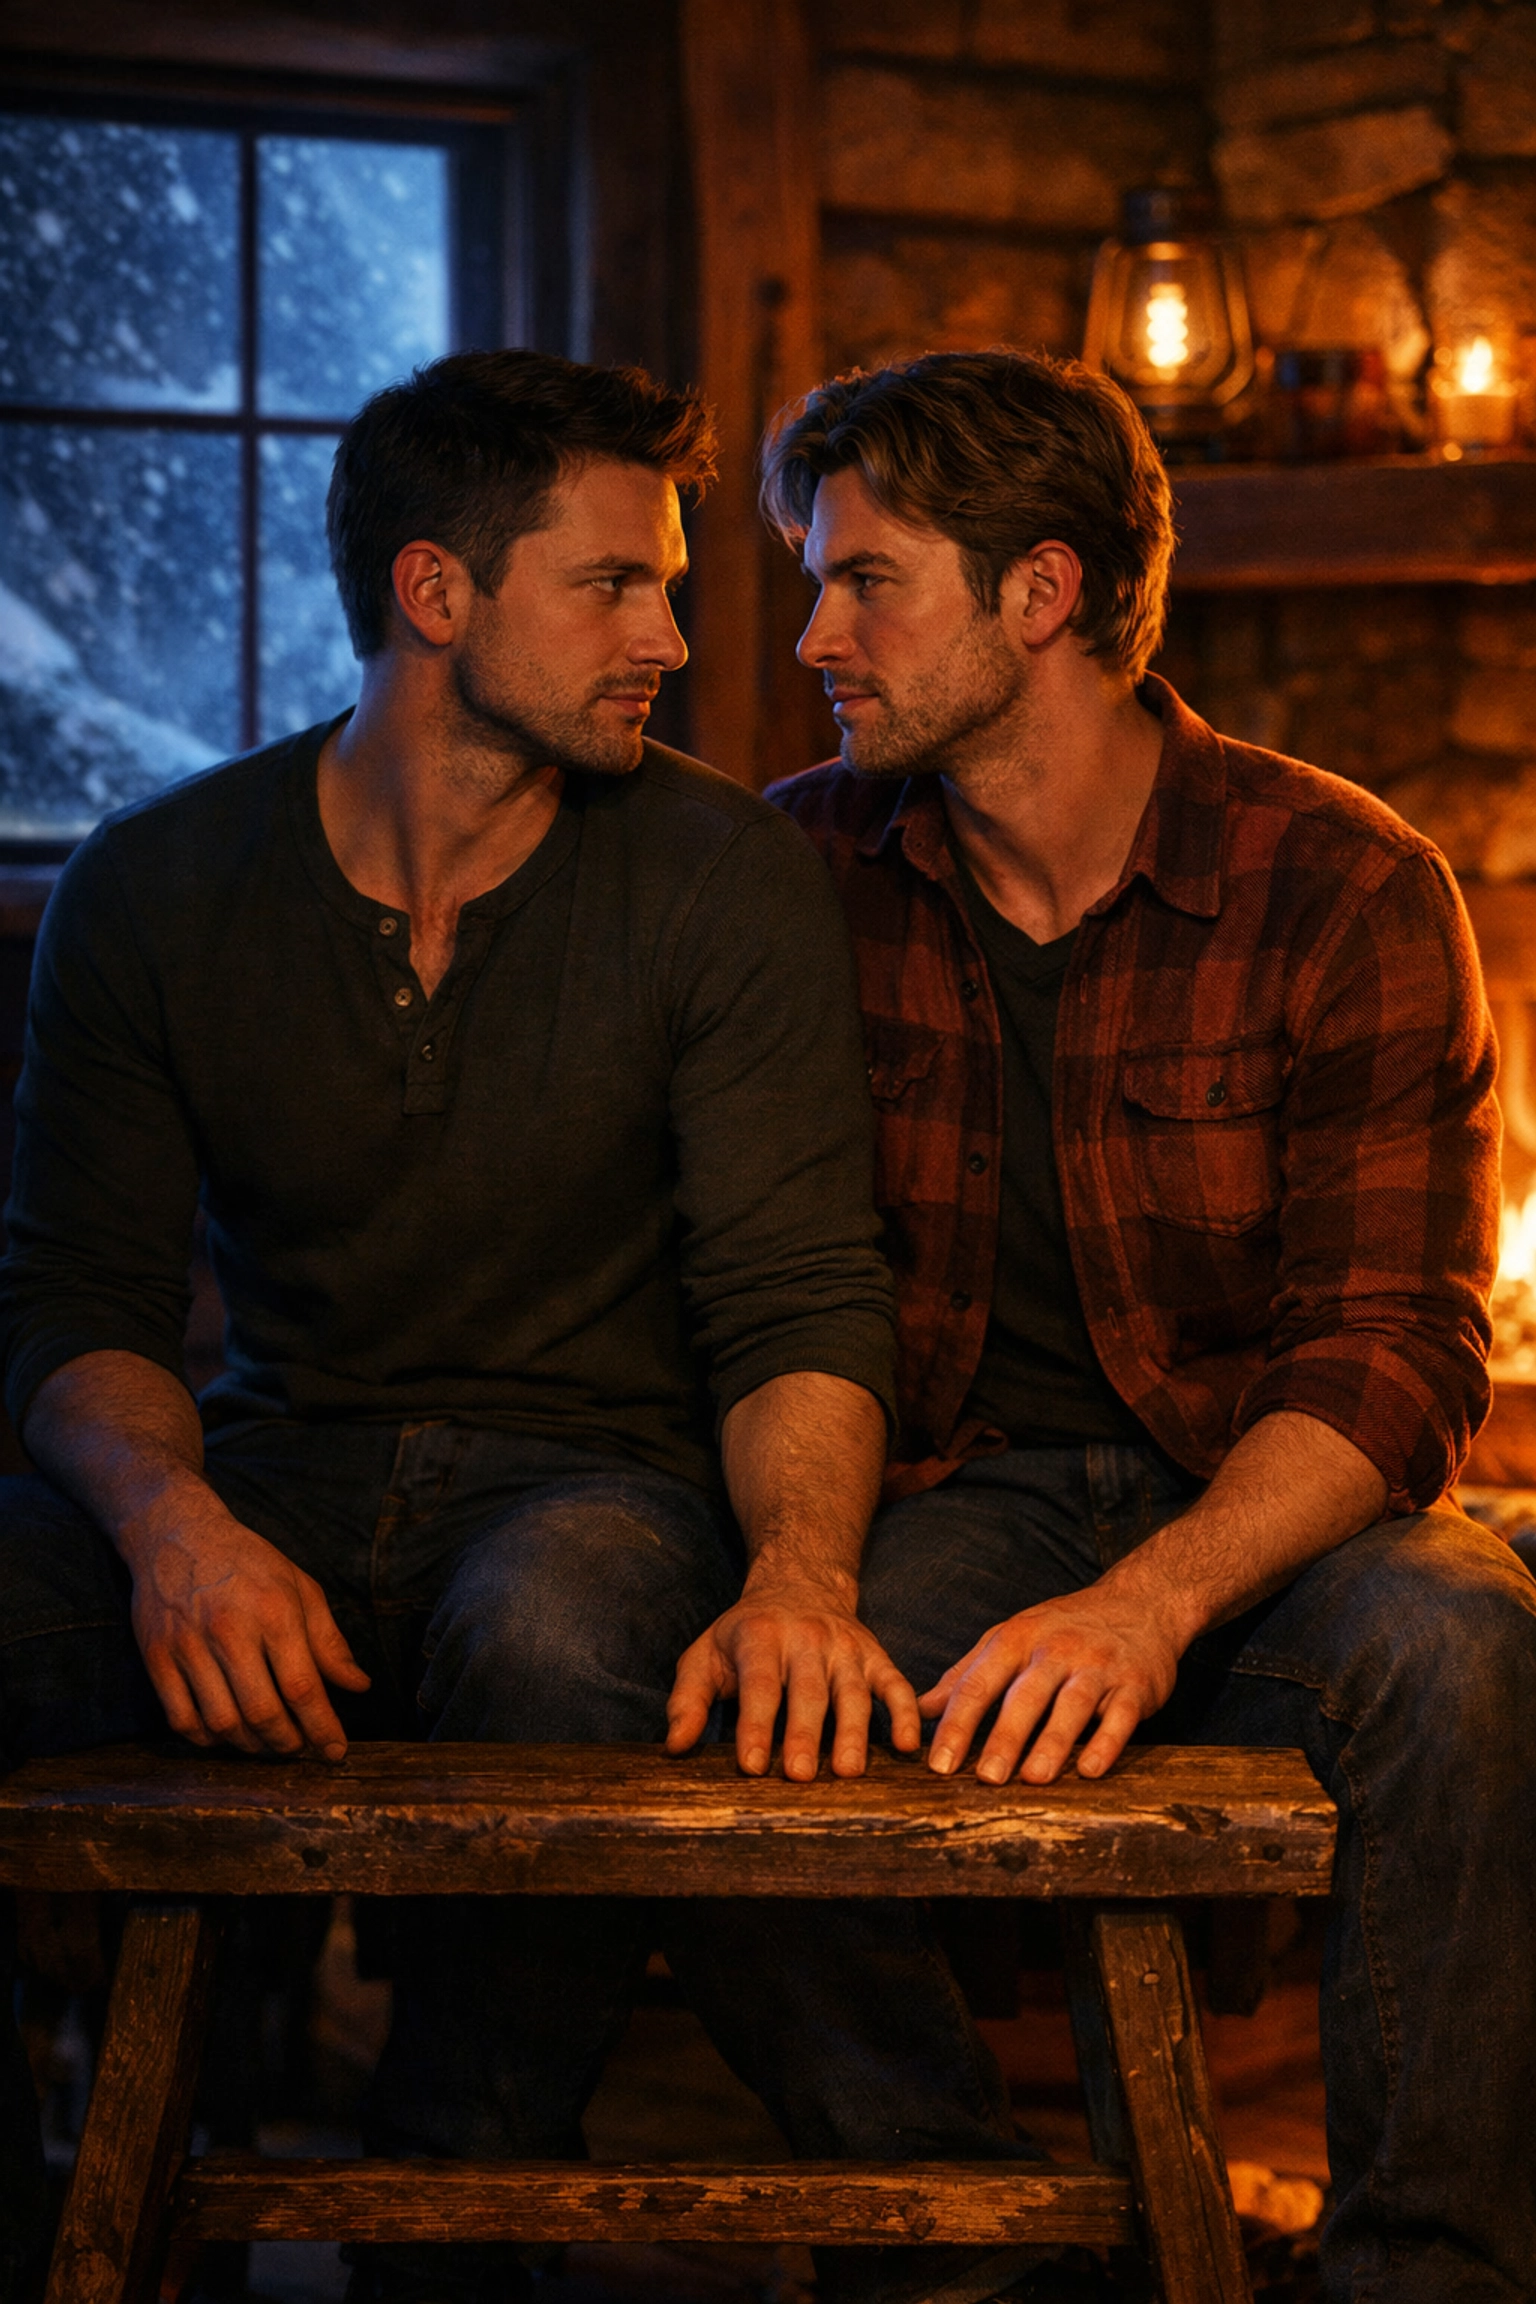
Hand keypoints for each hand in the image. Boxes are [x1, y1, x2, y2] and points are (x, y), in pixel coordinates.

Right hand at [122, 1494, 370, 1760]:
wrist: (176, 1535)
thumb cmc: (248, 1563)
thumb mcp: (300, 1587)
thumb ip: (329, 1641)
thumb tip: (358, 1686)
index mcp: (274, 1611)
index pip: (303, 1687)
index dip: (322, 1728)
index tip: (336, 1751)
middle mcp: (230, 1630)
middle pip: (262, 1713)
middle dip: (288, 1744)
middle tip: (301, 1748)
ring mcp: (188, 1646)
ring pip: (222, 1724)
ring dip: (251, 1747)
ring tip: (268, 1742)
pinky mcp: (156, 1658)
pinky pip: (181, 1719)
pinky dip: (208, 1739)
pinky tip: (226, 1734)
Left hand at [665, 1574, 920, 1779]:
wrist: (799, 1584)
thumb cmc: (745, 1634)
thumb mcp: (706, 1655)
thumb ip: (687, 1700)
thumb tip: (675, 1747)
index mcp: (760, 1636)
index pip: (759, 1685)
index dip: (755, 1725)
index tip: (752, 1765)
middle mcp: (807, 1638)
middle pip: (808, 1691)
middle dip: (805, 1734)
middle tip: (800, 1777)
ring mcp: (845, 1647)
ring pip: (853, 1691)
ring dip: (854, 1732)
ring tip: (850, 1772)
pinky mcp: (875, 1656)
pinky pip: (896, 1684)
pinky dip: (906, 1712)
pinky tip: (909, 1746)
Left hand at [920, 1579, 1182, 1785]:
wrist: (1139, 1603)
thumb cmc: (1062, 1628)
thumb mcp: (1011, 1637)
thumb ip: (967, 1673)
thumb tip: (923, 1709)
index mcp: (1018, 1639)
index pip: (980, 1682)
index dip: (958, 1723)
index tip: (938, 1764)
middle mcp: (1056, 1650)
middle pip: (1026, 1696)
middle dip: (1004, 1738)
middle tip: (985, 1778)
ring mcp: (1098, 1666)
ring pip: (1072, 1705)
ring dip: (1052, 1743)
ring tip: (1033, 1779)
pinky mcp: (1135, 1685)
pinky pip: (1121, 1715)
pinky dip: (1107, 1742)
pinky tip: (1090, 1770)